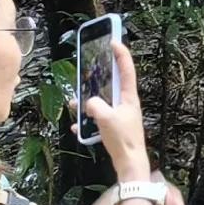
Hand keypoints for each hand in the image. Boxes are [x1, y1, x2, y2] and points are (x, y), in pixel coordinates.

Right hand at [84, 37, 152, 180]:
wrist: (129, 164)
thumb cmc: (123, 140)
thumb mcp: (106, 118)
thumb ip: (94, 106)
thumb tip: (88, 104)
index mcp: (128, 98)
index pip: (125, 70)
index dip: (121, 55)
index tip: (114, 40)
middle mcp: (126, 104)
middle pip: (111, 84)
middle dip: (98, 77)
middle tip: (89, 68)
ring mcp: (120, 115)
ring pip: (101, 102)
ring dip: (88, 102)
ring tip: (74, 104)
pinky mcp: (115, 127)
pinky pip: (98, 119)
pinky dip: (88, 121)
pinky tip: (78, 127)